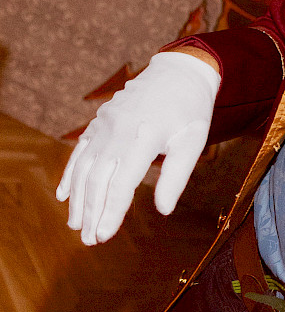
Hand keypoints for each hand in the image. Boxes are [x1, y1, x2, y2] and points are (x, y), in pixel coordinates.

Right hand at [56, 51, 220, 244]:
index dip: (111, 212)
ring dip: (78, 198)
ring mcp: (105, 123)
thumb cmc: (190, 110)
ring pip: (84, 166)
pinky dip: (70, 173)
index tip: (104, 236)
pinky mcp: (99, 120)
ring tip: (76, 225)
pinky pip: (80, 149)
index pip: (121, 183)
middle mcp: (119, 129)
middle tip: (89, 240)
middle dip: (91, 212)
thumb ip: (177, 177)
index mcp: (144, 135)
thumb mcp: (193, 141)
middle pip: (98, 178)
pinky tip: (65, 195)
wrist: (178, 71)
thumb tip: (163, 210)